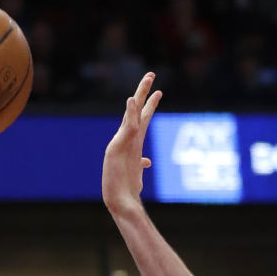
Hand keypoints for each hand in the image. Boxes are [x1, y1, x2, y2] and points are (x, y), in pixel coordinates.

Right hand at [102, 73, 161, 217]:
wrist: (119, 201)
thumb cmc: (126, 189)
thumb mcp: (136, 173)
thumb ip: (140, 164)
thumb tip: (147, 161)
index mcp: (134, 142)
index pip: (143, 118)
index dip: (150, 104)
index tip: (158, 91)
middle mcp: (128, 139)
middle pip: (137, 111)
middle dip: (145, 92)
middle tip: (152, 74)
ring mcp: (123, 142)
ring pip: (133, 115)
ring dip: (140, 97)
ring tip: (149, 82)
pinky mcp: (118, 148)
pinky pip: (128, 128)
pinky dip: (130, 114)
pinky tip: (133, 101)